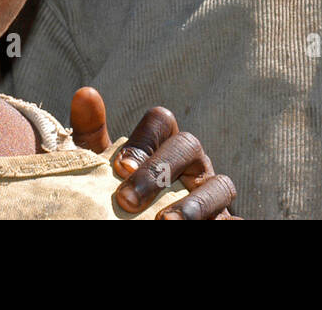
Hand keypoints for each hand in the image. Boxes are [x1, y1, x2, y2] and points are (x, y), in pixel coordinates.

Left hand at [69, 86, 238, 218]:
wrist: (144, 222)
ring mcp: (214, 193)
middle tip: (127, 201)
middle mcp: (194, 162)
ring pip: (221, 185)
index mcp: (164, 143)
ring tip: (165, 223)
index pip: (161, 121)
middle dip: (159, 171)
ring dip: (196, 204)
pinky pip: (236, 221)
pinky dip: (227, 224)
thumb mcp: (103, 169)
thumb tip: (86, 93)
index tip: (119, 168)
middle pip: (188, 146)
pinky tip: (210, 229)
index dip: (142, 140)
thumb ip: (92, 136)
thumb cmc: (125, 195)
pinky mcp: (225, 221)